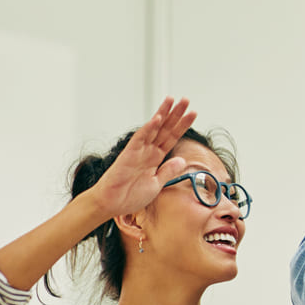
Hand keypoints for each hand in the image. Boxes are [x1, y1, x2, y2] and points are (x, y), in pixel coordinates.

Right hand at [86, 97, 197, 217]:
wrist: (111, 204)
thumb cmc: (130, 196)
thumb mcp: (156, 184)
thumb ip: (168, 171)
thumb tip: (182, 160)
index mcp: (155, 158)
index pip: (172, 138)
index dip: (182, 126)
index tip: (192, 113)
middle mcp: (148, 151)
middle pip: (165, 129)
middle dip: (176, 114)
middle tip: (186, 100)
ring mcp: (139, 151)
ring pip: (153, 129)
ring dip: (163, 114)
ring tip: (173, 100)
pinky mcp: (129, 154)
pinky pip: (140, 138)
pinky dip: (149, 128)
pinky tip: (158, 118)